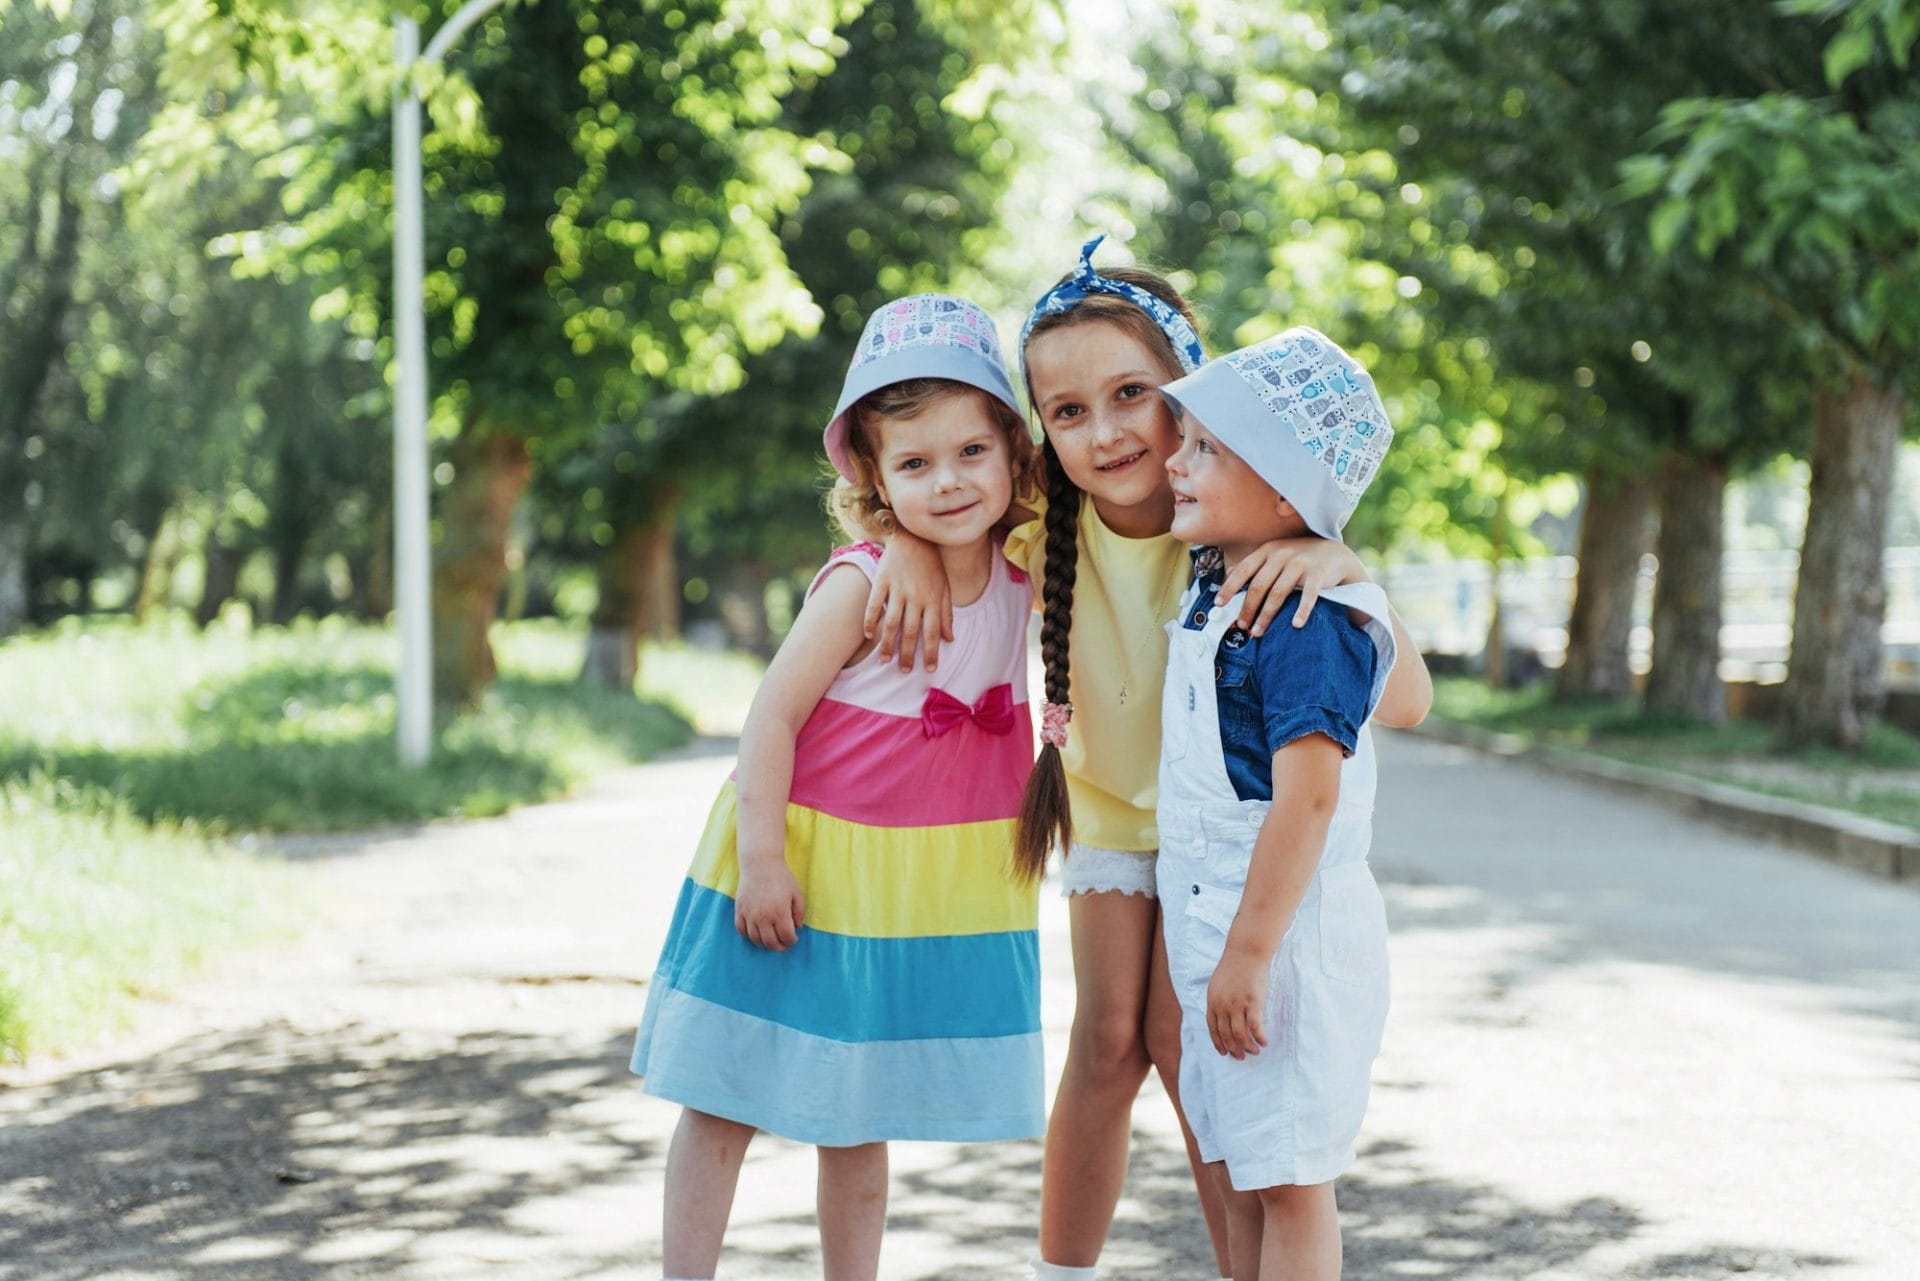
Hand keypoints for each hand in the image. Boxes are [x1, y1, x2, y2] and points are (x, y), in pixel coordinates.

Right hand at [734, 860, 806, 951]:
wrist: (760, 863)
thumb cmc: (781, 877)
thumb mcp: (797, 893)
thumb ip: (799, 912)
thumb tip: (797, 928)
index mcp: (780, 912)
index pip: (786, 937)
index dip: (791, 941)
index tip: (794, 938)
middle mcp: (763, 916)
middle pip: (770, 942)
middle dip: (780, 947)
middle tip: (784, 945)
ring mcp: (749, 914)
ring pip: (755, 940)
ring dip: (765, 944)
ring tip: (771, 940)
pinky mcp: (739, 910)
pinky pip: (741, 930)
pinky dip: (748, 936)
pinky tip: (757, 933)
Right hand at [865, 534, 953, 671]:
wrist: (913, 536)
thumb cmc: (931, 565)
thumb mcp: (944, 587)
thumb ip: (946, 614)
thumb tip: (949, 639)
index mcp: (933, 599)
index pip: (933, 632)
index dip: (931, 652)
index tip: (929, 669)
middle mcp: (916, 596)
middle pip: (911, 631)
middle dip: (907, 654)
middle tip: (904, 671)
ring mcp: (898, 588)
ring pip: (891, 622)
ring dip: (888, 643)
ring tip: (885, 660)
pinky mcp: (882, 580)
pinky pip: (874, 604)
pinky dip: (870, 620)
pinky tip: (868, 635)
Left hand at [1206, 943, 1272, 1059]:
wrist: (1246, 951)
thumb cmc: (1234, 966)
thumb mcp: (1217, 983)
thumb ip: (1217, 999)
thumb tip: (1220, 1013)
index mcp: (1212, 1001)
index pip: (1213, 1028)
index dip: (1218, 1042)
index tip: (1224, 1052)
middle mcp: (1222, 1005)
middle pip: (1226, 1034)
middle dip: (1233, 1048)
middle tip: (1241, 1057)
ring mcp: (1237, 1004)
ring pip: (1240, 1034)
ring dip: (1247, 1046)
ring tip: (1255, 1051)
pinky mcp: (1253, 1002)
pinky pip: (1255, 1026)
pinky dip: (1259, 1037)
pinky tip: (1264, 1042)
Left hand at [1220, 537, 1367, 636]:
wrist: (1334, 554)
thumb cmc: (1298, 558)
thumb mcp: (1274, 555)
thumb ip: (1254, 564)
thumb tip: (1229, 573)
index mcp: (1268, 551)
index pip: (1244, 570)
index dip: (1230, 588)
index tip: (1218, 605)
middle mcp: (1282, 555)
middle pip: (1259, 585)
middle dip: (1248, 608)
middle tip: (1241, 626)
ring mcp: (1300, 563)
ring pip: (1278, 593)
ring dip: (1266, 615)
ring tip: (1257, 632)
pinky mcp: (1318, 573)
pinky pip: (1308, 595)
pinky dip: (1302, 610)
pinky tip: (1296, 625)